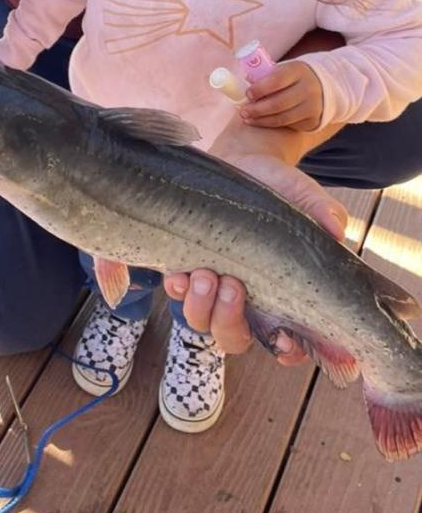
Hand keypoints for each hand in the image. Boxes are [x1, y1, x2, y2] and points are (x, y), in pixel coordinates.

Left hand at [163, 153, 347, 362]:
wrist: (244, 161)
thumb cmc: (281, 188)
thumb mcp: (304, 196)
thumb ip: (321, 212)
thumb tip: (335, 229)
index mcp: (285, 297)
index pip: (290, 343)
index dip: (288, 351)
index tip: (283, 339)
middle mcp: (249, 301)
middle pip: (234, 339)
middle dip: (229, 322)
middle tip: (233, 286)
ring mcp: (215, 287)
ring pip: (202, 322)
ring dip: (201, 306)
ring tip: (205, 274)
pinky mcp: (188, 268)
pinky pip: (178, 293)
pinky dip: (178, 289)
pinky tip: (179, 272)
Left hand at [240, 60, 323, 130]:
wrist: (320, 88)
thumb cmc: (291, 78)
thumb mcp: (282, 70)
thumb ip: (265, 76)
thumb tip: (244, 83)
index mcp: (298, 71)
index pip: (277, 80)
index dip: (260, 88)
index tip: (247, 94)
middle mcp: (308, 88)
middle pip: (279, 102)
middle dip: (257, 109)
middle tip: (243, 111)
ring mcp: (313, 106)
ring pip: (283, 117)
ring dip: (262, 120)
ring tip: (247, 119)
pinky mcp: (313, 120)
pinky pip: (289, 125)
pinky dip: (271, 125)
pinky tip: (260, 122)